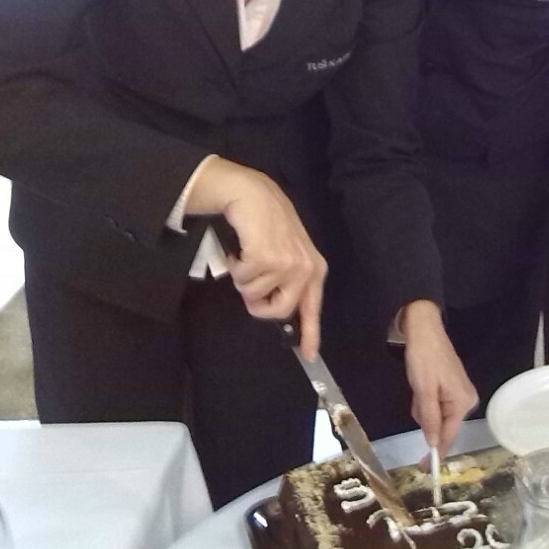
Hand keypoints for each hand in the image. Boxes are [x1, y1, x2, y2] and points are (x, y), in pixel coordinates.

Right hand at [188, 157, 327, 358]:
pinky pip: (241, 280)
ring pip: (253, 294)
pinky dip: (234, 266)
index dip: (311, 333)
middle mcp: (305, 269)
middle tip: (248, 284)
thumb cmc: (268, 223)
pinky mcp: (267, 259)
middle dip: (258, 304)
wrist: (254, 194)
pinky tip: (241, 248)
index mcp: (314, 269)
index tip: (310, 355)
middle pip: (279, 310)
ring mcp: (287, 264)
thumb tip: (271, 308)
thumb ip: (287, 279)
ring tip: (248, 254)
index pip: (313, 307)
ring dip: (243, 277)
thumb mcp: (287, 251)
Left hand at [403, 301, 477, 455]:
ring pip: (438, 416)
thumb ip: (430, 419)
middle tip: (417, 396)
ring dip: (424, 408)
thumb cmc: (424, 360)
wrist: (425, 331)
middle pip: (442, 426)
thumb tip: (434, 444)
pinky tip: (423, 386)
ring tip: (419, 387)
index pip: (448, 435)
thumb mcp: (424, 391)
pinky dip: (427, 401)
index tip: (423, 468)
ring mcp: (462, 394)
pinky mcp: (454, 389)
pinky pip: (438, 406)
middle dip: (426, 418)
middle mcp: (467, 401)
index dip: (435, 453)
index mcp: (463, 402)